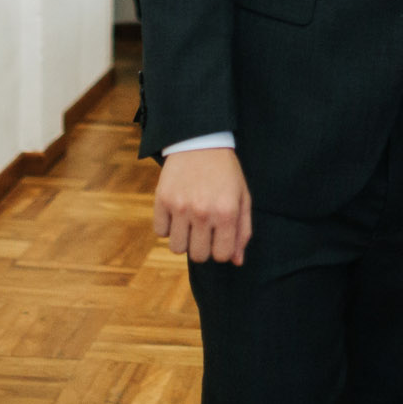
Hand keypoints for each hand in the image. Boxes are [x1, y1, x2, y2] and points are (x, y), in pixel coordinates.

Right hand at [153, 146, 252, 264]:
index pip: (220, 256)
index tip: (219, 238)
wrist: (200, 141)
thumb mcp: (242, 197)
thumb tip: (237, 262)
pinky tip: (176, 212)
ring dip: (183, 239)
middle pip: (198, 256)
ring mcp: (180, 206)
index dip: (220, 250)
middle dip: (201, 246)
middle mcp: (203, 212)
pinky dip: (167, 226)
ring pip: (176, 248)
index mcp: (226, 212)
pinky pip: (160, 232)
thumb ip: (242, 231)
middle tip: (204, 229)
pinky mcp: (162, 199)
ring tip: (189, 222)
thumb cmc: (225, 173)